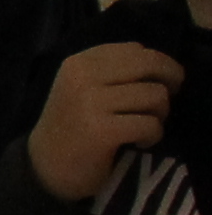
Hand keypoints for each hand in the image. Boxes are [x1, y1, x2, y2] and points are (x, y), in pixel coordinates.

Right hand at [32, 42, 184, 197]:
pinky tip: (140, 142)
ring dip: (160, 114)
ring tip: (145, 125)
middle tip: (166, 99)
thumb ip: (112, 69)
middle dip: (169, 80)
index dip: (158, 63)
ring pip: (155, 95)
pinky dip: (153, 136)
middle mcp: (82, 77)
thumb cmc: (72, 125)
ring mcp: (90, 103)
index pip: (135, 49)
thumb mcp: (82, 86)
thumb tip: (159, 63)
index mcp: (79, 62)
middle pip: (150, 65)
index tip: (159, 80)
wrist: (45, 166)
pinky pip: (150, 125)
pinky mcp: (102, 131)